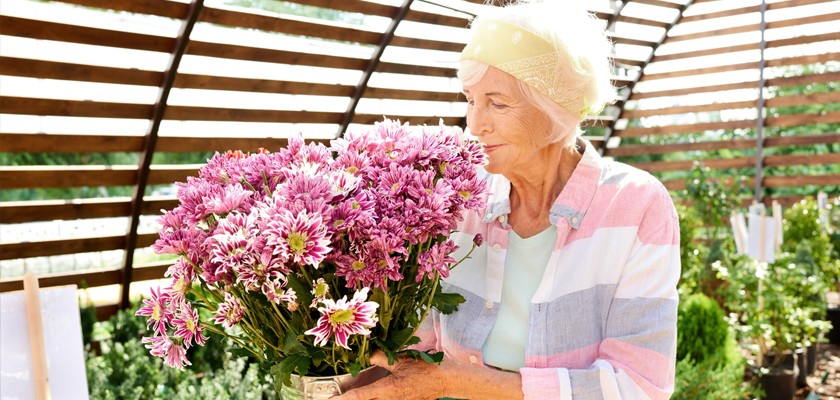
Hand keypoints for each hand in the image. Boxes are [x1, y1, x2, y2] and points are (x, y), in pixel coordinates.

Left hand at [333, 349, 447, 399]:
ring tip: (348, 396)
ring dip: (363, 399)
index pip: (360, 396)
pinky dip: (373, 398)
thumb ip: (382, 358)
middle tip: (334, 398)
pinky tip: (368, 396)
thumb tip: (367, 355)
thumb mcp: (402, 359)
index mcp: (389, 389)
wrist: (446, 381)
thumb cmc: (427, 369)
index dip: (343, 399)